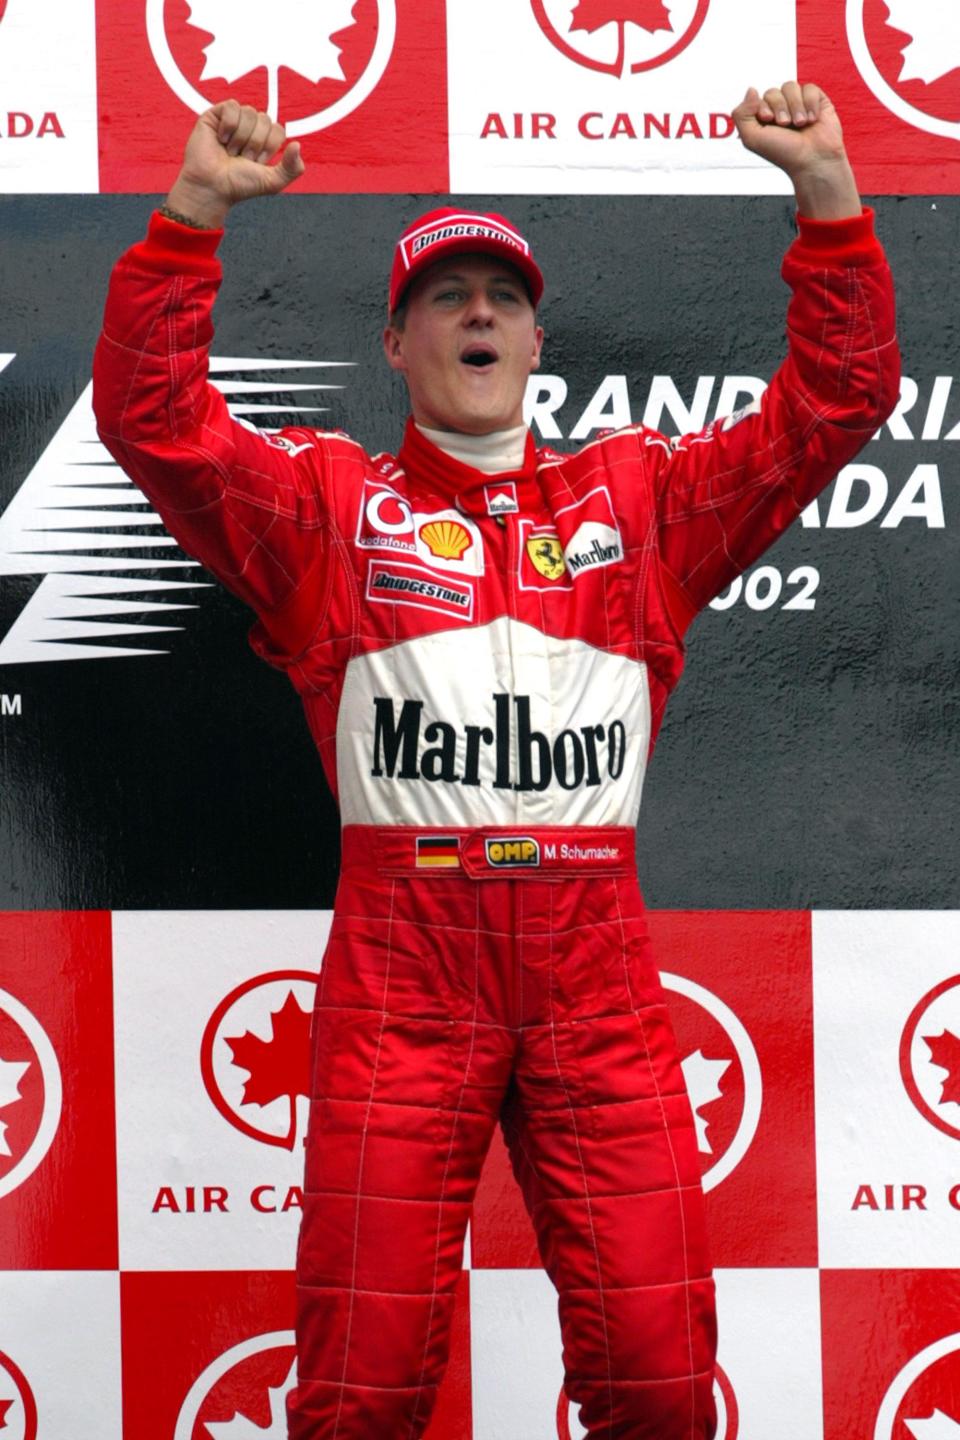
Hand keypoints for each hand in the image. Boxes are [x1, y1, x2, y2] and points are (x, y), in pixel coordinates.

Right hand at [165, 100, 305, 227]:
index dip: (269, 147)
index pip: (278, 130)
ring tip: (230, 151)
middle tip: (241, 157)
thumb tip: (297, 144)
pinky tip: (220, 138)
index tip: (257, 162)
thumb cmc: (239, 185)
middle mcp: (249, 129)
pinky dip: (228, 126)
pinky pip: (232, 106)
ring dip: (241, 138)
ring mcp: (233, 120)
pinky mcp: (216, 115)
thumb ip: (292, 168)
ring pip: (249, 112)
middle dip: (255, 143)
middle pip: (265, 119)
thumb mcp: (273, 182)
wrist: (213, 186)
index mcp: (264, 141)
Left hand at [733, 82, 860, 218]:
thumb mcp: (752, 139)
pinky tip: (812, 119)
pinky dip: (810, 103)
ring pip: (790, 87)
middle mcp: (780, 110)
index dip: (763, 107)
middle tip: (785, 124)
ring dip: (795, 107)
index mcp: (763, 119)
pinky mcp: (816, 101)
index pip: (758, 98)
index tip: (769, 121)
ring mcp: (798, 104)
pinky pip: (810, 88)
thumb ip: (741, 115)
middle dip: (779, 107)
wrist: (812, 160)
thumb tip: (751, 90)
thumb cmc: (783, 153)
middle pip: (773, 91)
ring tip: (800, 124)